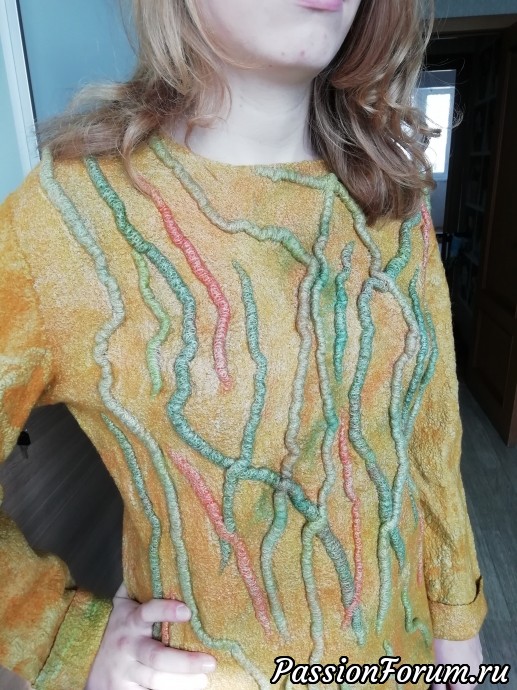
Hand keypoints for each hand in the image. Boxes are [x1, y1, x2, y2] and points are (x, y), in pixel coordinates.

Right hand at [85, 582, 215, 689]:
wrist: (84, 658)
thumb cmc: (117, 624)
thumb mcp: (123, 602)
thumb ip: (140, 583)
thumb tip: (161, 553)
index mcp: (130, 620)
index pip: (148, 613)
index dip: (166, 611)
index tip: (187, 611)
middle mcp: (129, 646)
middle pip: (156, 657)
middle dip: (184, 662)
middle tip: (210, 661)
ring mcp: (127, 670)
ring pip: (155, 680)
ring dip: (182, 682)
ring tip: (204, 679)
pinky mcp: (127, 688)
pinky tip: (189, 688)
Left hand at [431, 634, 483, 689]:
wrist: (456, 621)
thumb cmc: (443, 647)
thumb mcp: (437, 667)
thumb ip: (439, 684)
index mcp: (464, 684)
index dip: (448, 688)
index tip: (441, 682)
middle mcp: (475, 677)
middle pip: (465, 686)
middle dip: (455, 682)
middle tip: (442, 670)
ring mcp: (479, 663)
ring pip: (469, 673)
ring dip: (460, 670)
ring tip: (448, 659)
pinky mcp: (479, 650)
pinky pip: (472, 660)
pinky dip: (464, 659)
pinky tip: (455, 649)